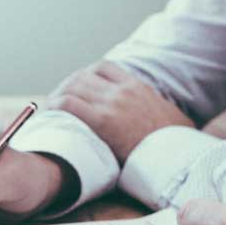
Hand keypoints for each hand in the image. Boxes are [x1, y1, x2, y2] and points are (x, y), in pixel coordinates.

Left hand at [52, 60, 193, 162]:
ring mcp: (112, 104)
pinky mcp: (102, 121)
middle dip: (66, 87)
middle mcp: (123, 90)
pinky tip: (49, 115)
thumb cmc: (174, 144)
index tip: (78, 87)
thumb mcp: (169, 116)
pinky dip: (54, 107)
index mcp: (137, 86)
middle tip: (56, 101)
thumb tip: (156, 117)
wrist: (176, 157)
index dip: (85, 75)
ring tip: (49, 109)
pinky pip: (68, 104)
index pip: (103, 67)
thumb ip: (154, 109)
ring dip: (57, 96)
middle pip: (82, 76)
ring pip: (72, 87)